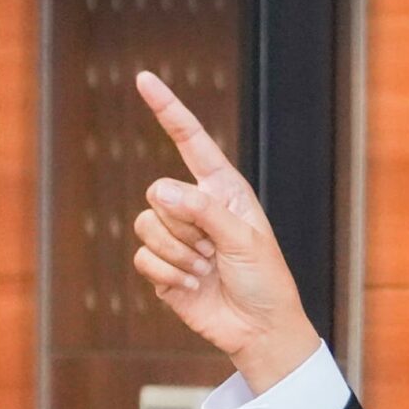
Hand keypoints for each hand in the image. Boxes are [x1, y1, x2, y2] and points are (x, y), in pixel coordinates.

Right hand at [131, 69, 320, 391]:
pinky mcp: (160, 267)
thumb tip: (160, 190)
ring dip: (180, 255)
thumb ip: (204, 211)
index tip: (145, 80)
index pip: (190, 140)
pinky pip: (143, 259)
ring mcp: (175, 236)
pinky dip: (168, 276)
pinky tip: (192, 286)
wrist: (257, 328)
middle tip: (215, 251)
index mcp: (222, 189)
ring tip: (206, 269)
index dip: (167, 109)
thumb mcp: (246, 240)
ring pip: (148, 226)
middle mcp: (195, 206)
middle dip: (187, 227)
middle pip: (160, 193)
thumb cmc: (264, 280)